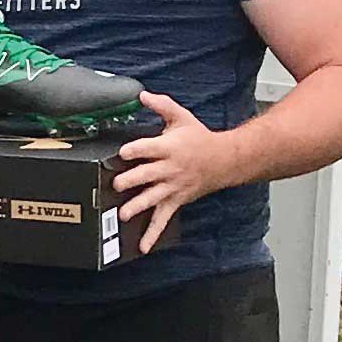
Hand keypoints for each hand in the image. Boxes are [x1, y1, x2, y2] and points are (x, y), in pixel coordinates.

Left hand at [112, 90, 235, 255]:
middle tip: (115, 184)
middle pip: (146, 175)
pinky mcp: (175, 200)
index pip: (147, 149)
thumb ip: (161, 105)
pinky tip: (142, 247)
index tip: (122, 152)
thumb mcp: (181, 118)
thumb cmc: (198, 138)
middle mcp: (169, 169)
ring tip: (122, 214)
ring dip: (137, 207)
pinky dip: (152, 234)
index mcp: (167, 148)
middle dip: (131, 180)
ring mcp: (171, 187)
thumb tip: (142, 94)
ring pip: (152, 199)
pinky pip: (162, 219)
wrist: (226, 160)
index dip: (134, 150)